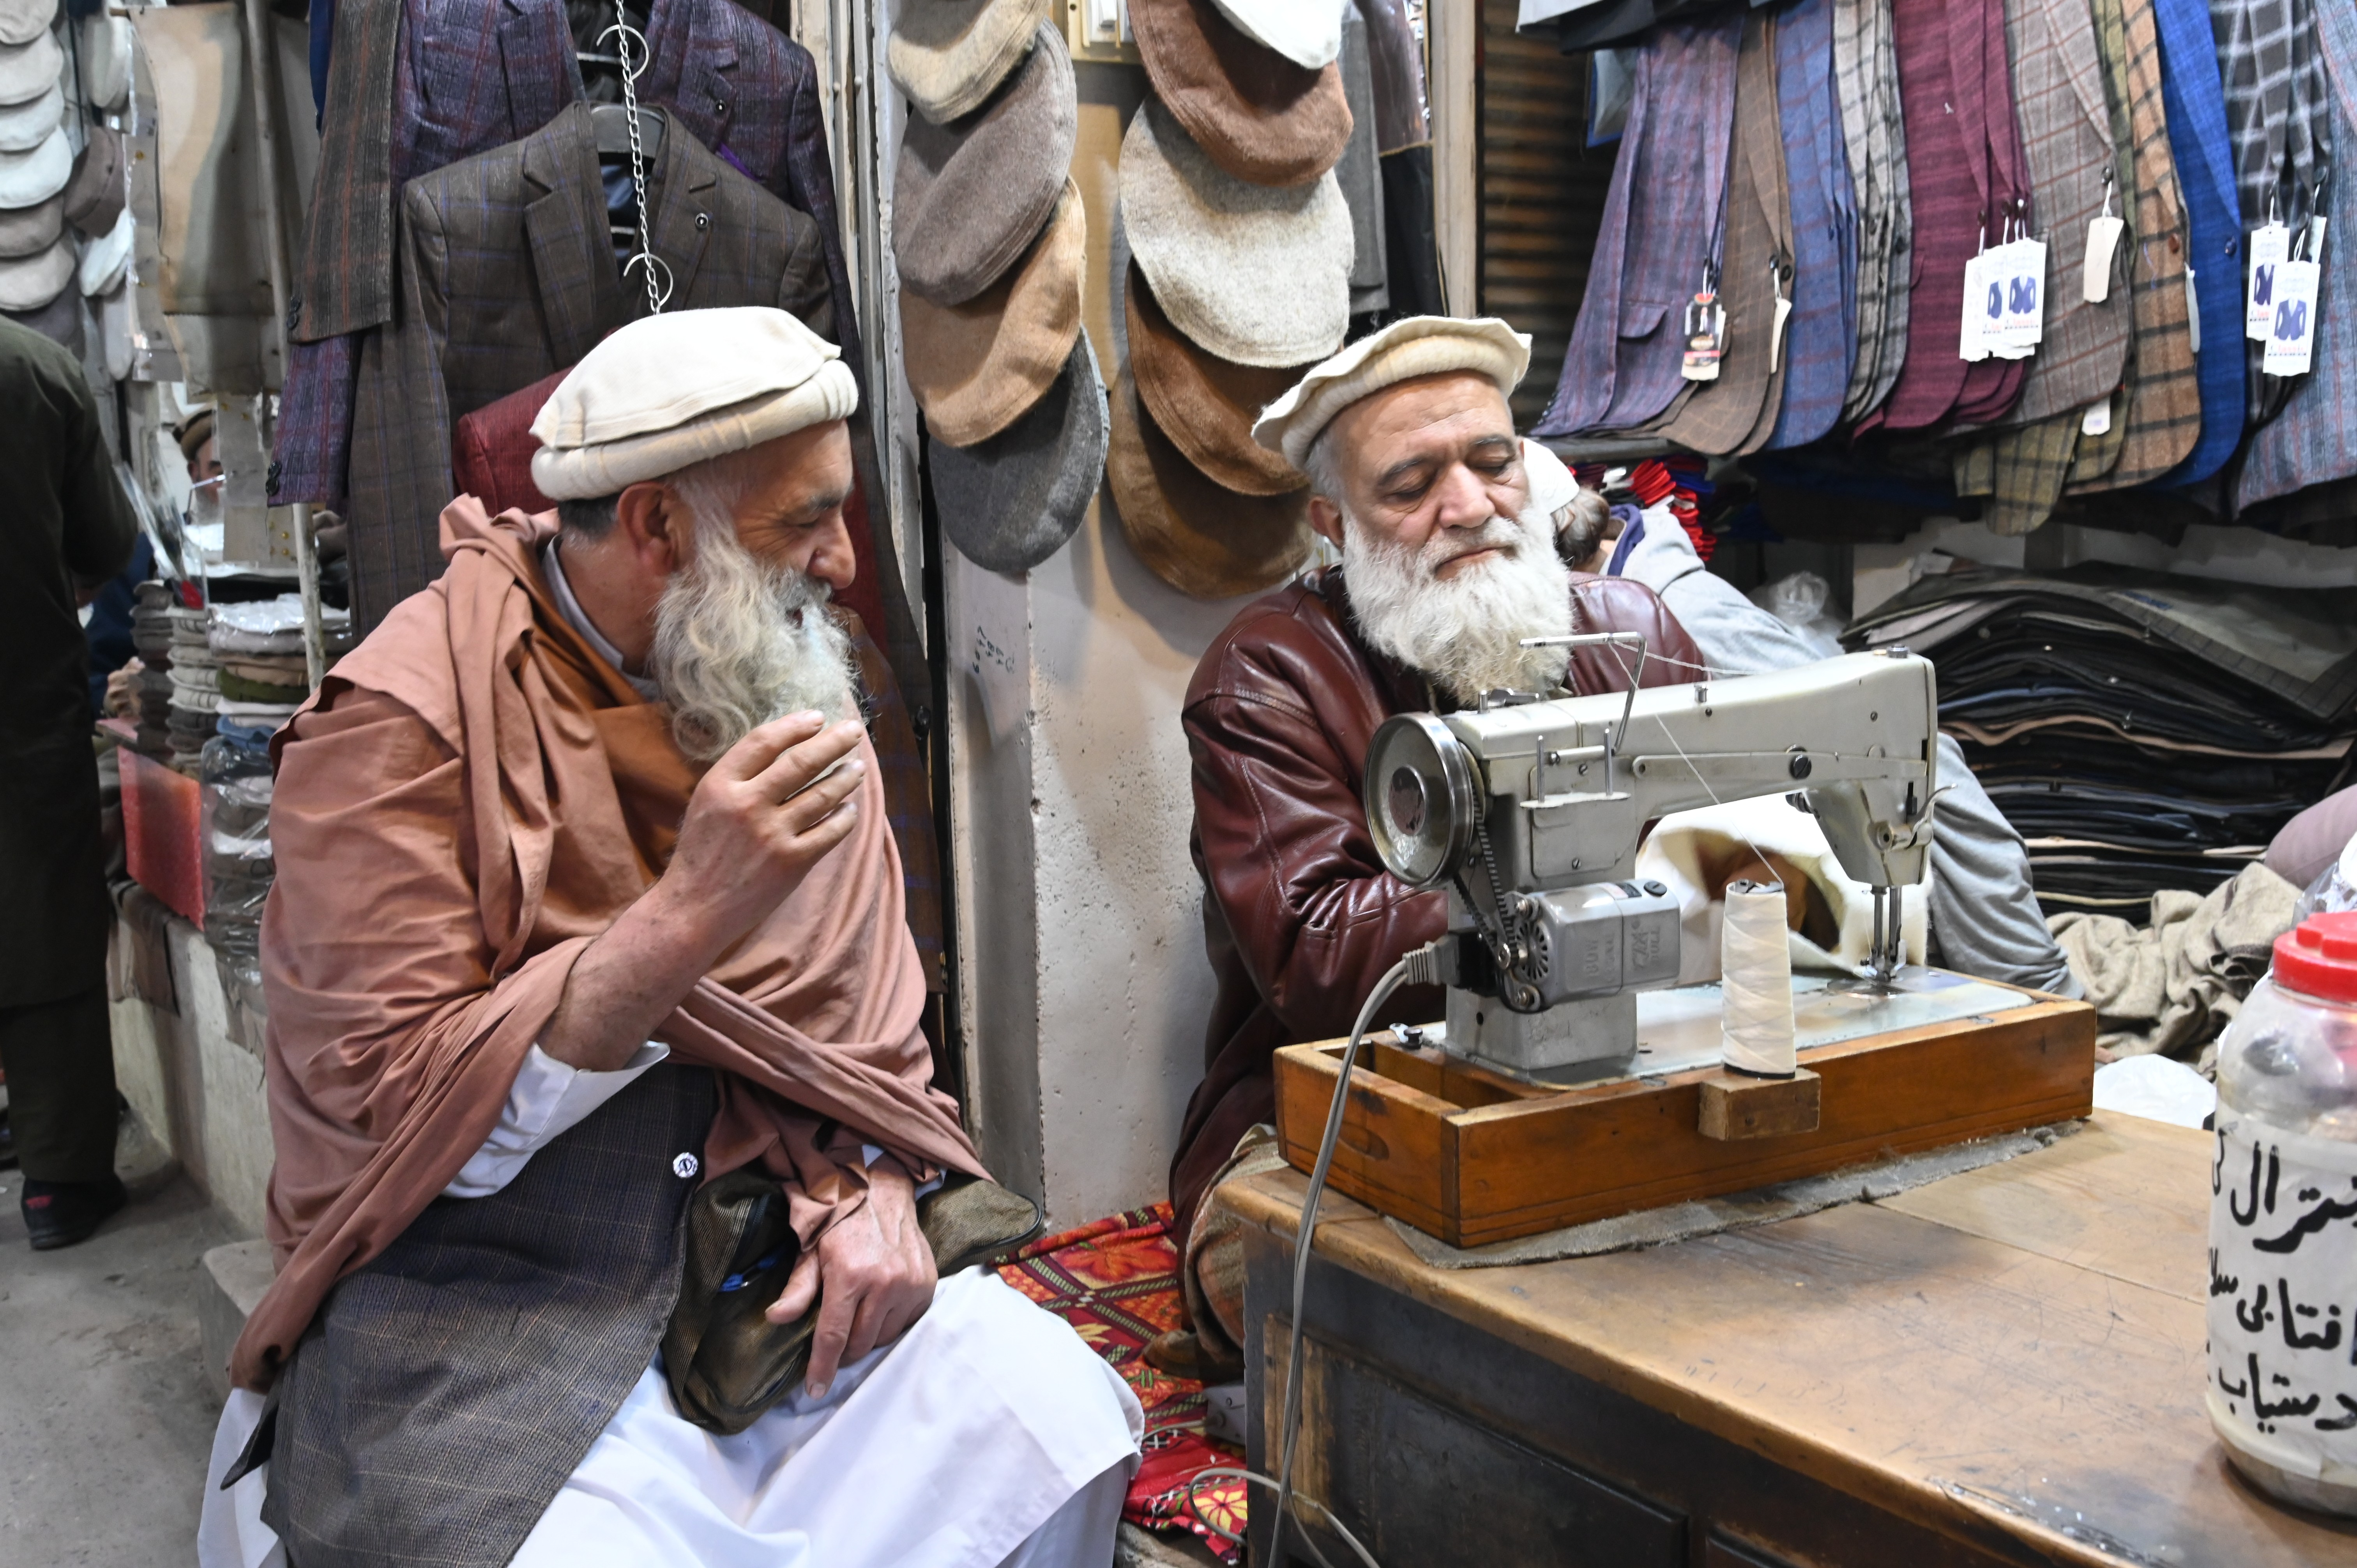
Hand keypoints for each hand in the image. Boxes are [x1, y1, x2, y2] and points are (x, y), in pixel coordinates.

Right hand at [658, 711, 867, 951]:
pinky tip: (851, 808)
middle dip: (833, 742)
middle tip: (854, 731)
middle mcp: (747, 805)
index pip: (764, 741)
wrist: (693, 910)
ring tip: (857, 768)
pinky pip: (830, 832)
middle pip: (801, 762)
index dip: (795, 725)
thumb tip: (785, 750)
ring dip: (844, 778)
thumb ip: (739, 778)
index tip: (817, 717)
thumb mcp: (707, 805)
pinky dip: (845, 817)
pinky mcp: (792, 863)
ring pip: (822, 795)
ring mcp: (772, 834)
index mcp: (720, 785)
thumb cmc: (701, 855)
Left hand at [768, 1161, 935, 1398]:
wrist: (883, 1192)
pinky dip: (890, 1323)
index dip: (822, 1367)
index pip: (834, 1336)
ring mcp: (910, 1284)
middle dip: (844, 1352)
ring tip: (858, 1317)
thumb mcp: (811, 1250)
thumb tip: (776, 1319)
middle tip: (835, 1344)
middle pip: (861, 1343)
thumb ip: (798, 1288)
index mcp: (850, 1275)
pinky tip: (880, 1307)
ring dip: (868, 1337)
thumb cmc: (841, 1222)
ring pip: (885, 1337)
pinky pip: (906, 1323)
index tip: (815, 1390)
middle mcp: (884, 1283)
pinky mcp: (927, 1285)